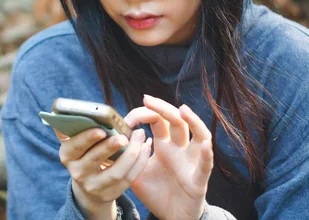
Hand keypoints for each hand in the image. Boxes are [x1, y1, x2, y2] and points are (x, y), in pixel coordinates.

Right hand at [53, 125, 151, 218]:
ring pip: (116, 172)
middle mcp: (78, 173)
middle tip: (123, 136)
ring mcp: (95, 186)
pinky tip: (146, 147)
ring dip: (130, 154)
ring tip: (140, 136)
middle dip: (109, 147)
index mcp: (67, 156)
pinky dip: (139, 162)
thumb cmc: (84, 154)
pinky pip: (129, 178)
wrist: (90, 186)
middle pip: (95, 160)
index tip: (100, 129)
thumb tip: (59, 113)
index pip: (74, 147)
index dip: (86, 138)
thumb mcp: (74, 144)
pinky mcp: (112, 193)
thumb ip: (68, 129)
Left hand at [124, 95, 212, 219]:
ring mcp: (191, 162)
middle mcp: (179, 149)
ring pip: (199, 136)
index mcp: (164, 145)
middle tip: (148, 99)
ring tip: (183, 110)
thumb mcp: (134, 173)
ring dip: (193, 122)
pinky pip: (205, 165)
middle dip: (163, 109)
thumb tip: (101, 143)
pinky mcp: (198, 180)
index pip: (159, 121)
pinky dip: (206, 155)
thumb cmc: (156, 192)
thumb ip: (123, 158)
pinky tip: (203, 145)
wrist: (171, 217)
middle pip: (177, 121)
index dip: (149, 112)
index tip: (138, 106)